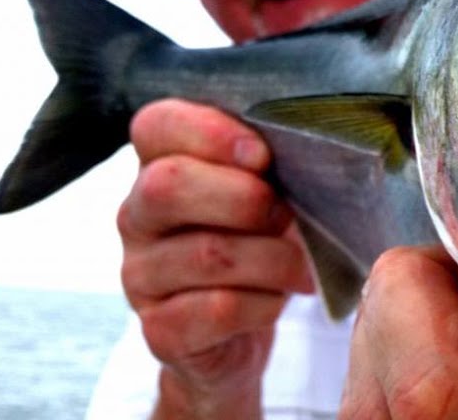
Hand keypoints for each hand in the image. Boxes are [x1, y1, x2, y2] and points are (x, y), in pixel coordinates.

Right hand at [117, 99, 314, 418]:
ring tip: (304, 266)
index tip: (263, 155)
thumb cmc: (256, 240)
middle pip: (167, 185)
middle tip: (287, 215)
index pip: (156, 124)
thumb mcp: (264, 190)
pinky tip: (279, 299)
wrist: (236, 331)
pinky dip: (263, 302)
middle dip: (244, 197)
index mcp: (158, 164)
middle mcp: (137, 215)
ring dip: (272, 258)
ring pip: (206, 253)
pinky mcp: (159, 329)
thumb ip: (271, 161)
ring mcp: (140, 274)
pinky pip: (216, 308)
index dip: (208, 131)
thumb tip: (320, 147)